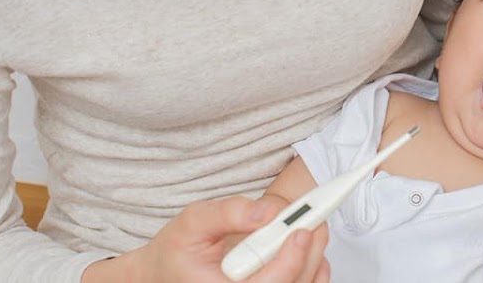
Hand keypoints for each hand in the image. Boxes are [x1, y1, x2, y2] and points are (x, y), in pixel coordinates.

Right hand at [83, 196, 329, 282]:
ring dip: (313, 256)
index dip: (290, 258)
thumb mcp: (193, 222)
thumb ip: (228, 212)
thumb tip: (266, 211)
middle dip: (309, 249)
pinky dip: (313, 268)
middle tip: (315, 219)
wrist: (167, 271)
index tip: (301, 230)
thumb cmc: (178, 250)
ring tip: (311, 226)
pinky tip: (309, 247)